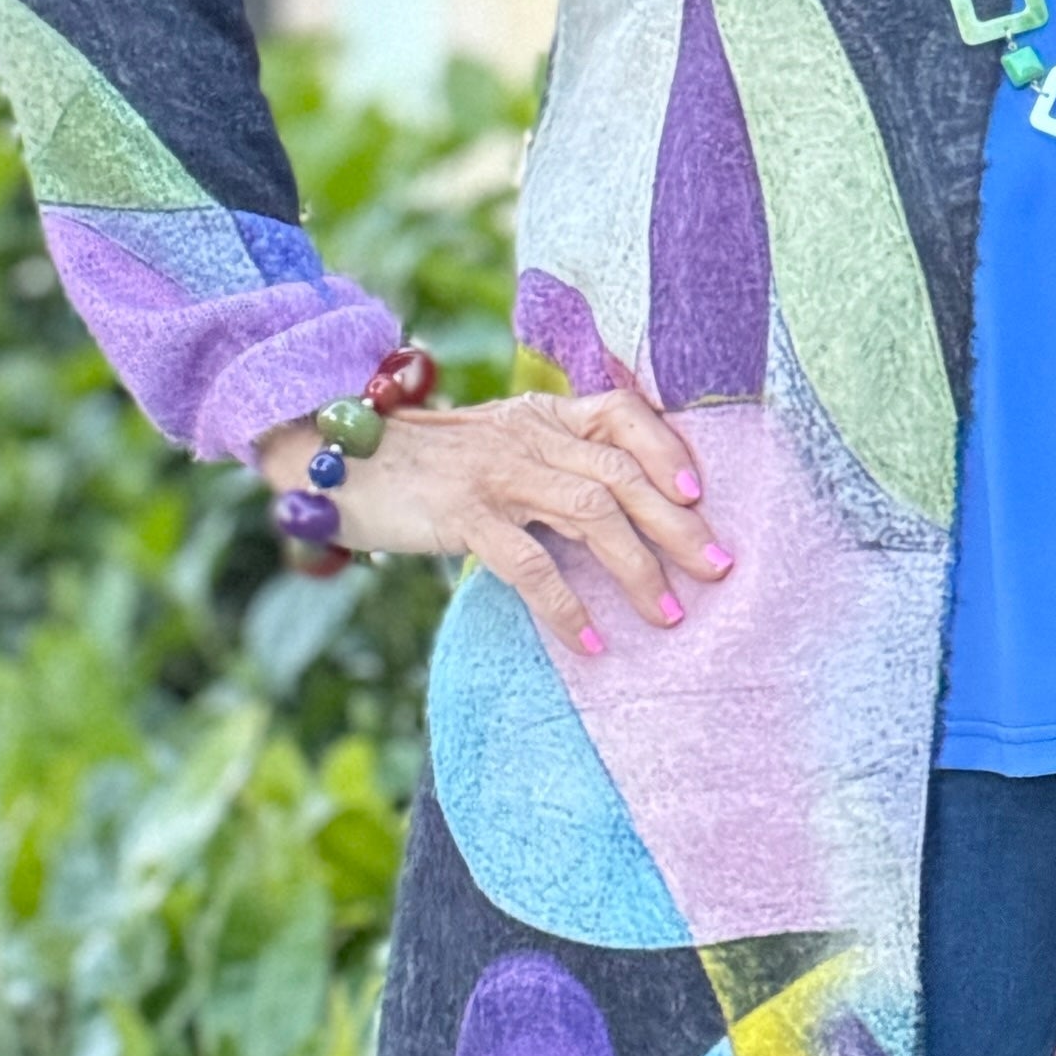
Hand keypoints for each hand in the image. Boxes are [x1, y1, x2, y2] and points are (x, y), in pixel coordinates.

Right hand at [263, 381, 728, 662]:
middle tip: (718, 568)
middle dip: (678, 524)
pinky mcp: (463, 515)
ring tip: (670, 614)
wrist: (337, 460)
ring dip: (638, 568)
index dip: (666, 448)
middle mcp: (526, 436)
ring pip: (591, 514)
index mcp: (539, 415)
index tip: (700, 492)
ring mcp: (495, 473)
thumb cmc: (423, 467)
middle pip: (622, 473)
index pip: (621, 414)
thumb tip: (614, 512)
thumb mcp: (494, 446)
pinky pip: (531, 564)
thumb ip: (548, 462)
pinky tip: (591, 641)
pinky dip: (567, 607)